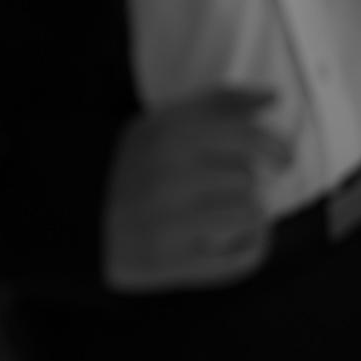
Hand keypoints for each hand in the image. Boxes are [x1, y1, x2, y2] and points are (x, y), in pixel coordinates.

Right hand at [102, 87, 292, 292]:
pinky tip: (237, 240)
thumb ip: (222, 103)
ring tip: (225, 214)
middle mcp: (169, 176)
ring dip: (248, 214)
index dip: (274, 147)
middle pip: (246, 177)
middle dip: (242, 183)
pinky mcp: (167, 264)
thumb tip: (275, 96)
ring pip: (248, 211)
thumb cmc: (136, 163)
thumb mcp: (168, 120)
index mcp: (170, 135)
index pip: (244, 137)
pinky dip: (250, 248)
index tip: (283, 159)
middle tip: (220, 189)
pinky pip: (240, 258)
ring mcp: (166, 223)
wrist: (77, 212)